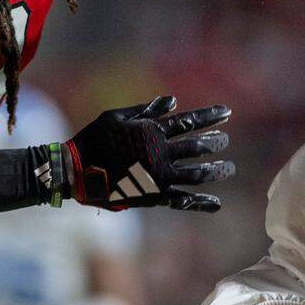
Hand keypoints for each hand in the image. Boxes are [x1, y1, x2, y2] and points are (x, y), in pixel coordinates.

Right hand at [65, 96, 233, 210]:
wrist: (75, 171)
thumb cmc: (94, 138)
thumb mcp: (117, 116)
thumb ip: (146, 110)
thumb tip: (172, 101)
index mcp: (152, 132)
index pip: (188, 121)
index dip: (209, 116)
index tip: (227, 112)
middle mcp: (160, 154)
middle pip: (197, 147)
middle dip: (215, 142)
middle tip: (225, 140)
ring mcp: (158, 177)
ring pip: (196, 174)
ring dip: (215, 170)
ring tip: (229, 168)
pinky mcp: (153, 196)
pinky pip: (181, 201)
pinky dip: (200, 203)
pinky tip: (216, 204)